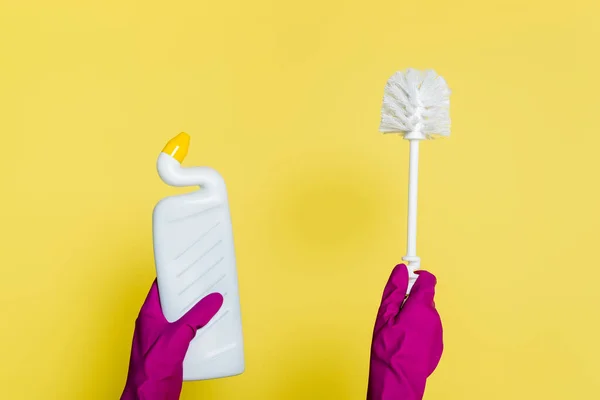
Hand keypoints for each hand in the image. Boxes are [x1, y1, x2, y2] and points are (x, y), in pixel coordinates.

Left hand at [121, 280, 222, 399]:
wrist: (148, 399)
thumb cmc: (151, 369)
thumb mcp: (178, 336)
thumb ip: (197, 316)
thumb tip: (214, 299)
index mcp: (149, 315)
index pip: (160, 287)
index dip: (174, 276)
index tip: (189, 267)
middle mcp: (154, 325)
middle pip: (174, 302)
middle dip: (190, 294)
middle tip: (207, 284)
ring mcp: (162, 338)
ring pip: (182, 318)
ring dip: (196, 312)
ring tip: (213, 304)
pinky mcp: (171, 352)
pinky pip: (187, 334)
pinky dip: (199, 329)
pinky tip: (211, 329)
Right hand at [367, 264, 442, 399]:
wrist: (397, 380)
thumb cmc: (388, 350)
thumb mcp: (384, 316)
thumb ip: (394, 290)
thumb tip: (399, 270)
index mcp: (421, 307)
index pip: (426, 279)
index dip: (415, 275)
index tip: (405, 275)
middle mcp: (433, 318)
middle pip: (423, 297)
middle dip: (409, 298)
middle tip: (393, 310)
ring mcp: (437, 332)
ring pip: (424, 313)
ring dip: (412, 314)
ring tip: (396, 329)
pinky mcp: (436, 344)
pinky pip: (426, 328)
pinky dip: (416, 329)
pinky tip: (404, 340)